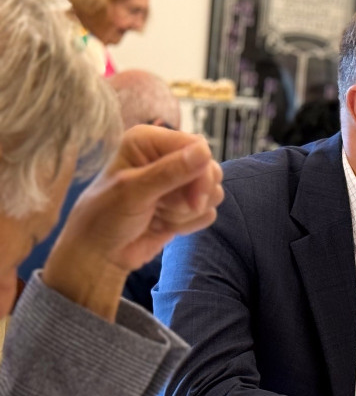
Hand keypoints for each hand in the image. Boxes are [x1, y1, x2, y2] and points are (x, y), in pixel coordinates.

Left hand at [43, 126, 223, 320]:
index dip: (201, 173)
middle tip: (168, 210)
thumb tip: (203, 152)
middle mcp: (166, 156)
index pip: (198, 147)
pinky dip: (189, 223)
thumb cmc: (105, 217)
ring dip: (188, 212)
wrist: (101, 253)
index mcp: (149, 142)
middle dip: (196, 195)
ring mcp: (178, 182)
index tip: (195, 199)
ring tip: (159, 216)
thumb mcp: (133, 192)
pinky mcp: (185, 205)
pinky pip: (208, 212)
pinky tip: (164, 224)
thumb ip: (170, 172)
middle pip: (210, 169)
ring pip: (213, 192)